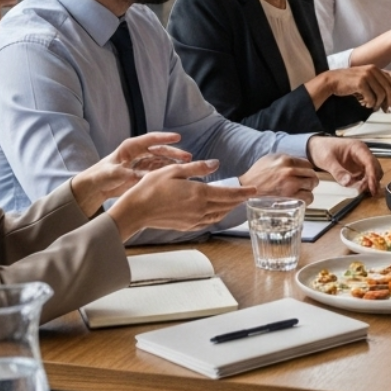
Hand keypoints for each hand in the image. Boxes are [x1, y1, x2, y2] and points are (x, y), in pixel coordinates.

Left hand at [70, 131, 189, 214]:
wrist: (96, 188)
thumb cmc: (99, 176)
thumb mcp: (108, 174)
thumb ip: (120, 173)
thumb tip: (132, 174)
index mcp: (130, 147)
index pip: (150, 140)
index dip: (164, 138)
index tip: (178, 137)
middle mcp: (139, 153)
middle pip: (160, 150)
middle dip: (174, 153)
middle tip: (188, 157)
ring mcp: (143, 163)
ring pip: (162, 161)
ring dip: (174, 163)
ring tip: (188, 167)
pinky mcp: (144, 173)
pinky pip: (159, 172)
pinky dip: (169, 173)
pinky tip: (179, 176)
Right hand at [108, 160, 254, 239]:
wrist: (137, 210)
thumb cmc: (152, 187)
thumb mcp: (175, 170)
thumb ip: (197, 168)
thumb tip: (216, 164)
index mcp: (199, 193)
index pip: (228, 194)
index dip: (243, 193)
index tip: (254, 191)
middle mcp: (200, 209)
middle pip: (226, 206)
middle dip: (239, 200)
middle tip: (248, 195)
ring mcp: (194, 219)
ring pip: (218, 215)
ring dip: (229, 209)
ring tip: (235, 202)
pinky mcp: (187, 226)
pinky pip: (208, 222)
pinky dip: (217, 216)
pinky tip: (216, 211)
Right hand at [239, 154, 319, 198]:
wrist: (246, 189)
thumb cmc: (257, 174)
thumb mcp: (270, 159)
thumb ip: (285, 158)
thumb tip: (298, 162)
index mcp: (286, 160)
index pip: (308, 164)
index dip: (307, 170)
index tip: (305, 174)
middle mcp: (290, 171)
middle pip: (312, 174)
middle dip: (310, 179)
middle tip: (306, 183)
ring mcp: (291, 185)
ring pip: (312, 185)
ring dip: (309, 189)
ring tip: (302, 191)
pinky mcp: (290, 198)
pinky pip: (308, 198)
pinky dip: (307, 199)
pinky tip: (301, 199)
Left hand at [307, 136, 382, 194]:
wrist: (314, 147)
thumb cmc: (321, 149)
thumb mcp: (327, 160)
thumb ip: (338, 172)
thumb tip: (348, 183)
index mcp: (357, 148)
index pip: (370, 162)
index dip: (372, 175)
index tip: (372, 187)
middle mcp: (362, 153)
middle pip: (374, 167)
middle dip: (372, 180)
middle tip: (365, 191)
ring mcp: (360, 160)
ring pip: (372, 172)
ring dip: (369, 182)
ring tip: (361, 190)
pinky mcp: (356, 167)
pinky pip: (365, 175)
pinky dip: (364, 182)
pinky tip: (358, 188)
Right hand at [325, 66, 390, 111]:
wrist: (332, 80)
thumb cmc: (348, 83)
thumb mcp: (365, 80)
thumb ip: (376, 85)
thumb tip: (388, 96)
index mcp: (376, 69)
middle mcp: (373, 70)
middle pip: (389, 89)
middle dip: (389, 102)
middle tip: (386, 110)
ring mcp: (367, 75)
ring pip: (381, 95)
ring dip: (377, 104)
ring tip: (370, 105)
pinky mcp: (361, 82)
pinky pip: (371, 98)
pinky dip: (369, 103)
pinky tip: (363, 103)